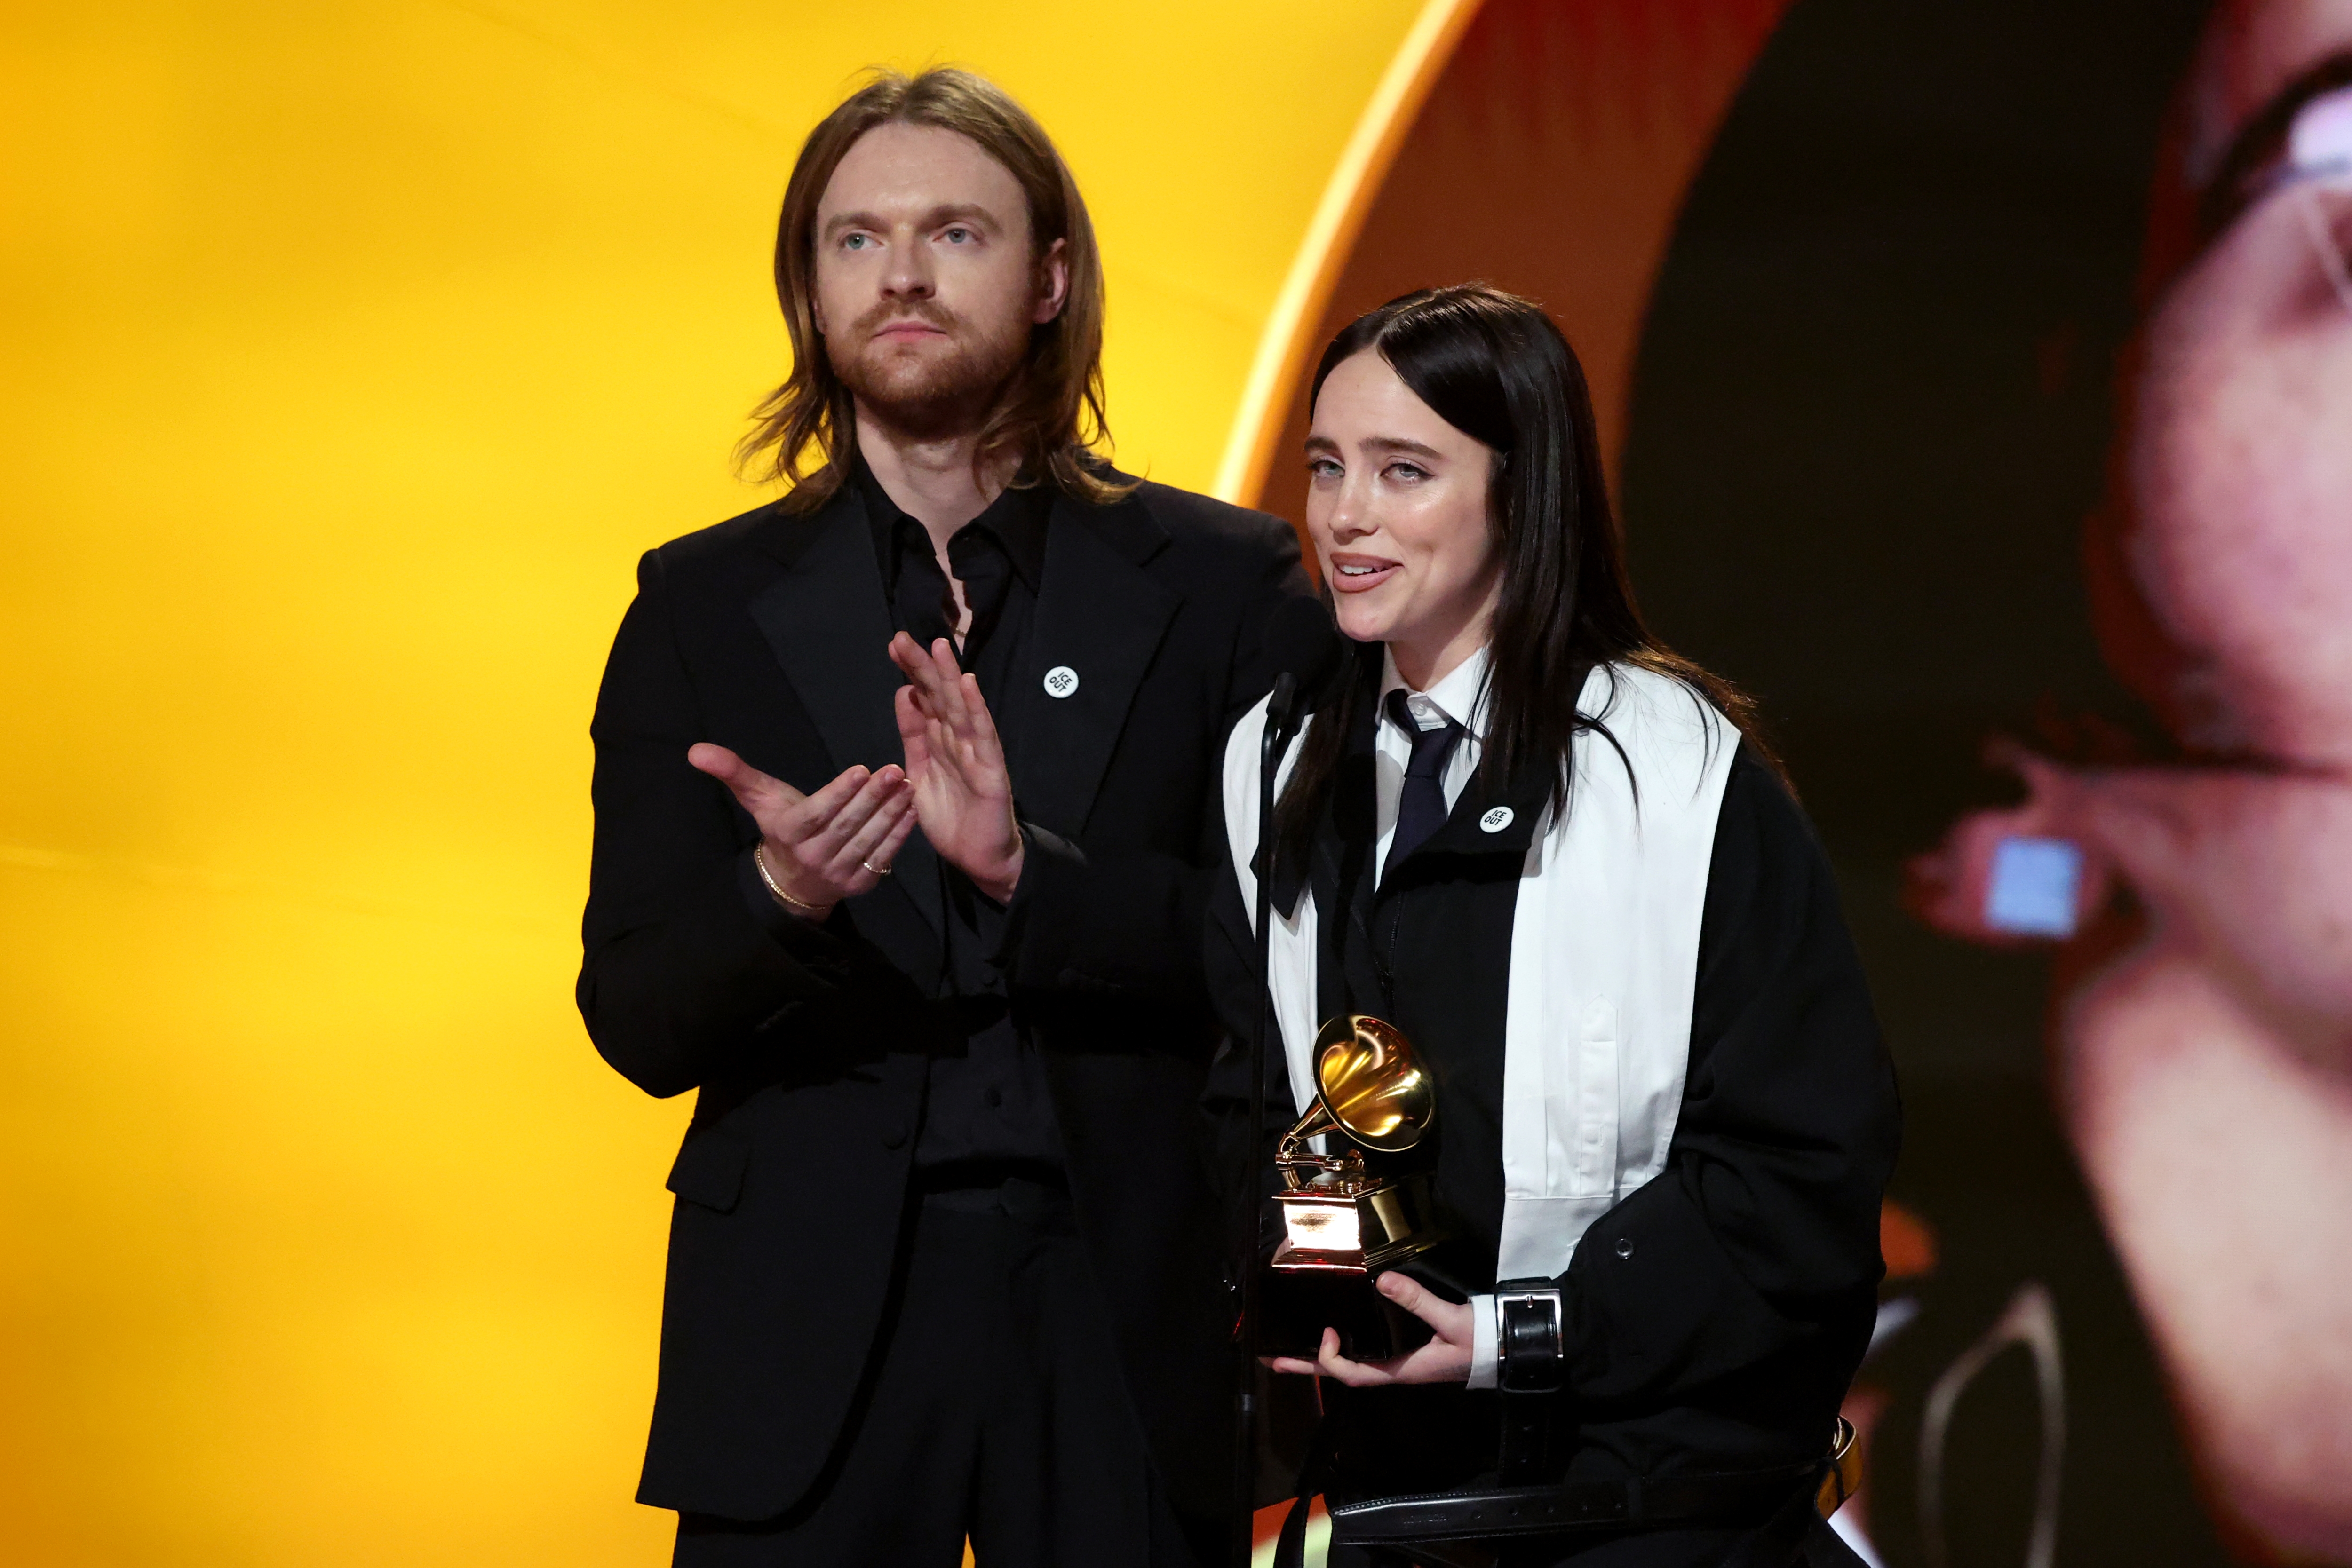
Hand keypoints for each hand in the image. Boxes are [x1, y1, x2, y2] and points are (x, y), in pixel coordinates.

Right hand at [687, 745, 915, 918]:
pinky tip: (912, 810)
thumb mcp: (758, 799)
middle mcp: (813, 856)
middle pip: (846, 825)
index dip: (838, 793)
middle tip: (895, 770)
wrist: (792, 881)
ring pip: (868, 841)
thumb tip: (695, 750)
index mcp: (788, 834)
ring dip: (891, 813)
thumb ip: (733, 772)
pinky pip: (882, 858)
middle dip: (873, 797)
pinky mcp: (859, 884)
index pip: (816, 813)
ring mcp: (838, 873)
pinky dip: (899, 835)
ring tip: (907, 785)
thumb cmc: (780, 827)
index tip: (861, 769)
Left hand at [889, 632, 1023, 902]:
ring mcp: (976, 752)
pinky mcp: (991, 770)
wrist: (979, 858)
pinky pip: (983, 736)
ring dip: (950, 677)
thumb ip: (913, 735)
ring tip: (939, 646)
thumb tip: (904, 693)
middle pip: (939, 696)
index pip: (924, 698)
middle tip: (902, 638)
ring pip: (960, 708)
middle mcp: (958, 740)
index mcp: (939, 741)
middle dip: (923, 667)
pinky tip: (969, 685)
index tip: (893, 646)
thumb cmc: (952, 817)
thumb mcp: (919, 772)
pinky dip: (976, 710)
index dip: (911, 672)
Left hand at [1263, 1272, 1474, 1386]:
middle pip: (1344, 1372)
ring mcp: (1402, 1363)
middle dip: (1309, 1365)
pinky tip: (1340, 1336)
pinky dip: (1347, 1349)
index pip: (1355, 1374)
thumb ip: (1419, 1301)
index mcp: (1402, 1370)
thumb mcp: (1451, 1320)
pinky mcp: (1410, 1353)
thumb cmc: (1482, 1340)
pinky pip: (1369, 1355)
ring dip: (1323, 1357)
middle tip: (1273, 1359)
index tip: (1329, 1331)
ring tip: (1295, 1348)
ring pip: (1354, 1364)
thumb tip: (1384, 1280)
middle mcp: (1397, 1371)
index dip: (1334, 1358)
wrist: (1510, 1349)